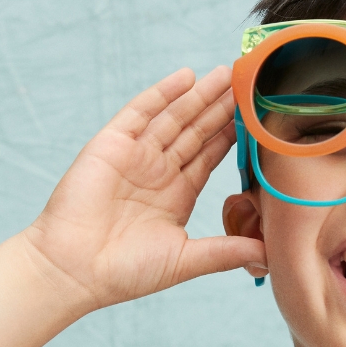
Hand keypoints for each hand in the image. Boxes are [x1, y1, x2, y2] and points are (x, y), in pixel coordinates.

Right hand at [22, 67, 266, 313]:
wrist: (77, 272)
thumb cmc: (127, 272)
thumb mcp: (186, 260)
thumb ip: (226, 251)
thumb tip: (268, 253)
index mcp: (178, 195)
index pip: (211, 157)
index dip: (232, 137)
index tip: (258, 119)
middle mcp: (159, 171)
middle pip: (197, 131)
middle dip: (221, 108)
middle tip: (247, 84)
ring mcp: (136, 156)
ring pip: (175, 117)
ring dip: (200, 95)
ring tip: (227, 74)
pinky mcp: (112, 145)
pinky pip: (140, 112)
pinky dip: (162, 93)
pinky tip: (187, 77)